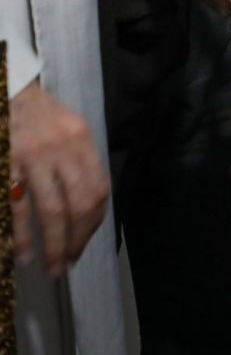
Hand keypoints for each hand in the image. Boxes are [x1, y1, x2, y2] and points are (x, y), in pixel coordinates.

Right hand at [10, 80, 110, 276]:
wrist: (4, 87)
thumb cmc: (33, 111)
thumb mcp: (66, 127)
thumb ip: (77, 159)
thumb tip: (84, 204)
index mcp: (81, 139)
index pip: (99, 188)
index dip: (94, 221)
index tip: (84, 243)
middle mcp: (63, 148)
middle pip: (81, 203)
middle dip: (77, 239)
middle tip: (68, 263)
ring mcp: (33, 156)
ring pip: (51, 210)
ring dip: (53, 244)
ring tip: (50, 267)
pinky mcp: (7, 162)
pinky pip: (17, 206)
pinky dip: (20, 234)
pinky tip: (22, 252)